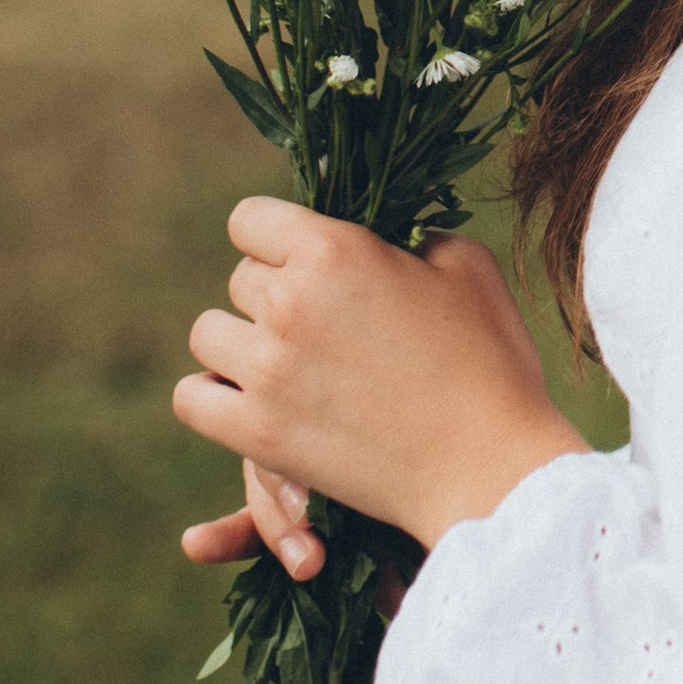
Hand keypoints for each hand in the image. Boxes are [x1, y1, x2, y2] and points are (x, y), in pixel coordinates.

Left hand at [175, 200, 585, 566]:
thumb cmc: (490, 360)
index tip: (304, 263)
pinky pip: (192, 399)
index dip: (277, 238)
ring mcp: (267, 369)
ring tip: (285, 365)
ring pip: (209, 335)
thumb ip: (411, 236)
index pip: (251, 219)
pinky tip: (251, 401)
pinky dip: (213, 399)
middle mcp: (288, 302)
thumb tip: (384, 240)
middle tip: (321, 327)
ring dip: (240, 345)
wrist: (488, 464)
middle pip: (240, 280)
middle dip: (274, 295)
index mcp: (334, 249)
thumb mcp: (466, 265)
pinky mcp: (257, 432)